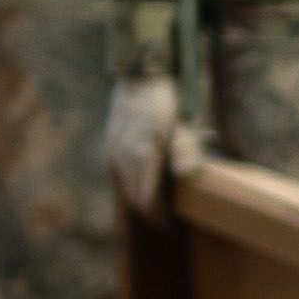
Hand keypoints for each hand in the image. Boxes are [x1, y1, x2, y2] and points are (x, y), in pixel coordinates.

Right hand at [103, 75, 196, 220]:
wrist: (142, 72)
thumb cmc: (169, 97)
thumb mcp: (185, 122)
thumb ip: (187, 149)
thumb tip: (186, 177)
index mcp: (142, 155)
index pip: (147, 202)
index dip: (162, 219)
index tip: (177, 226)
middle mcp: (122, 157)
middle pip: (135, 200)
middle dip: (154, 212)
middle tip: (176, 217)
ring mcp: (113, 151)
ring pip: (127, 188)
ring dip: (144, 197)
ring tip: (167, 200)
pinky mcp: (111, 144)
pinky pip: (121, 174)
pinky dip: (136, 182)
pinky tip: (153, 178)